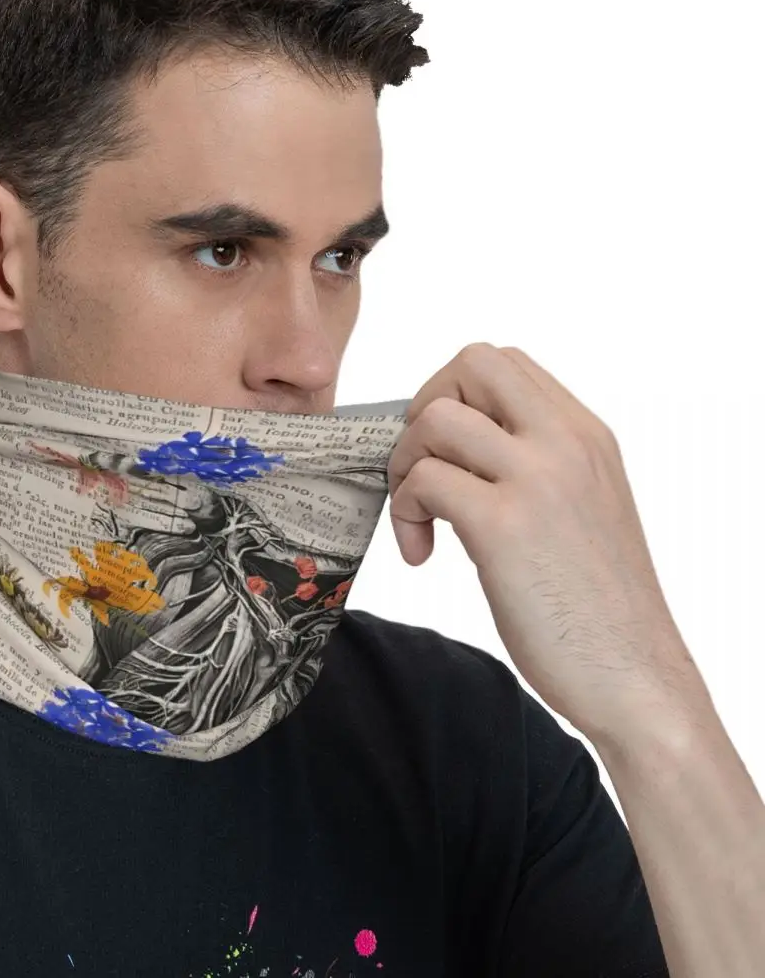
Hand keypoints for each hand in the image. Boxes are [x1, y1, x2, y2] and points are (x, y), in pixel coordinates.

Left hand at [386, 343, 700, 745]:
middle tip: (423, 466)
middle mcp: (568, 443)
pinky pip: (425, 480)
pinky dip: (405, 511)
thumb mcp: (580, 507)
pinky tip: (421, 553)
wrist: (637, 679)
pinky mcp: (505, 525)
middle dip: (425, 405)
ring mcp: (538, 479)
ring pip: (436, 418)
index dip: (455, 394)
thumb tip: (456, 447)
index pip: (504, 363)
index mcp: (587, 436)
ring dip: (406, 464)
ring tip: (419, 517)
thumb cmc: (598, 605)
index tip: (446, 450)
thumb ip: (533, 464)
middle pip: (471, 362)